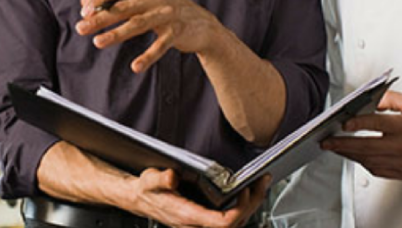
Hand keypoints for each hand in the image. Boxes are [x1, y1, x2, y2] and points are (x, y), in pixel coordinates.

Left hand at [76, 0, 227, 72]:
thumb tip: (85, 1)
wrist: (203, 26)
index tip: (84, 13)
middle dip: (100, 18)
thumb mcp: (142, 1)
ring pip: (137, 23)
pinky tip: (135, 67)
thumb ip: (115, 0)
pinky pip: (160, 45)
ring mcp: (168, 13)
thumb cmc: (167, 11)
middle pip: (123, 6)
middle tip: (81, 28)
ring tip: (97, 42)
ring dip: (116, 34)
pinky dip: (147, 56)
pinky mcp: (178, 31)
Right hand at [127, 169, 268, 227]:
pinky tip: (245, 194)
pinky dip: (241, 208)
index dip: (238, 210)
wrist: (139, 199)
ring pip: (234, 225)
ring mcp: (200, 224)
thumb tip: (171, 177)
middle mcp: (195, 224)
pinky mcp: (203, 220)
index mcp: (187, 216)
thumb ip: (160, 179)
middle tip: (262, 183)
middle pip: (234, 225)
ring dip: (250, 206)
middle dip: (252, 205)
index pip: (222, 224)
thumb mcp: (149, 180)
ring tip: (259, 186)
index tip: (244, 190)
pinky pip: (228, 221)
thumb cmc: (146, 190)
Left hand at [321, 90, 401, 179]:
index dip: (357, 124)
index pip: (376, 124)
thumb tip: (368, 98)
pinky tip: (355, 156)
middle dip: (342, 144)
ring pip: (369, 160)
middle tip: (327, 141)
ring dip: (349, 154)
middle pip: (366, 146)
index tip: (342, 123)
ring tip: (336, 148)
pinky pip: (378, 170)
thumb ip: (389, 98)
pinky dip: (363, 163)